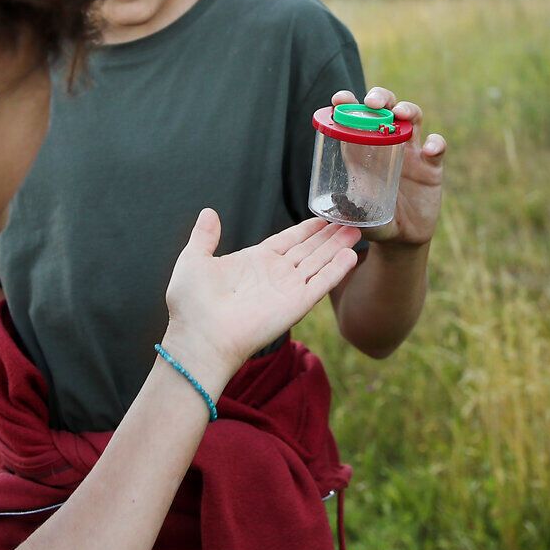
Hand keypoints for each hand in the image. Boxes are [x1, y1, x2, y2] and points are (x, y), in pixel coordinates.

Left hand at [161, 211, 359, 388]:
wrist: (199, 336)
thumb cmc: (191, 304)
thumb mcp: (194, 260)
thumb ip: (205, 236)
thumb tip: (208, 212)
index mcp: (254, 262)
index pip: (287, 240)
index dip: (307, 229)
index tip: (324, 216)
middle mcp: (274, 275)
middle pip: (309, 250)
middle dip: (329, 235)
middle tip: (350, 218)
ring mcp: (287, 289)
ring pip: (319, 262)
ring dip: (338, 247)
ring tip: (357, 230)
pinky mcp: (296, 305)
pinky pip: (321, 283)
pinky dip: (337, 269)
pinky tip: (351, 255)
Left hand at [331, 86, 447, 246]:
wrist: (402, 237)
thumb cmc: (373, 221)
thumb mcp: (357, 215)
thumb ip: (349, 210)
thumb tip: (336, 207)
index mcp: (362, 149)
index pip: (354, 117)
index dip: (347, 103)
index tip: (339, 99)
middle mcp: (387, 143)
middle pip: (386, 107)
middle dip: (380, 97)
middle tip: (372, 102)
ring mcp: (411, 151)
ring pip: (413, 117)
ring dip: (407, 109)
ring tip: (401, 113)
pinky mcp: (431, 165)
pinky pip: (437, 147)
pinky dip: (436, 143)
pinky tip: (430, 150)